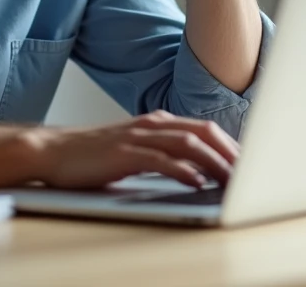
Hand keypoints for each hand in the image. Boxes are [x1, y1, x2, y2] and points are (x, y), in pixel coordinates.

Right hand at [22, 110, 239, 189]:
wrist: (53, 151)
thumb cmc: (93, 155)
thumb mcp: (135, 149)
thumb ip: (164, 154)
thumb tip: (198, 172)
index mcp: (157, 122)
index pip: (204, 128)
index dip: (230, 145)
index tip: (250, 164)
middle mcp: (151, 124)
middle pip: (203, 131)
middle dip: (231, 152)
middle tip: (252, 172)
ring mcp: (137, 137)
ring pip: (188, 144)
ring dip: (215, 162)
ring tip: (232, 179)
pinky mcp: (124, 153)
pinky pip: (160, 160)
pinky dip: (183, 170)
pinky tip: (197, 182)